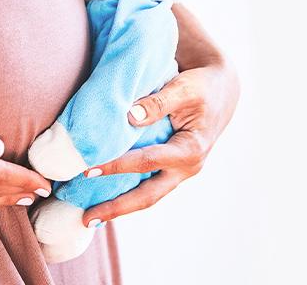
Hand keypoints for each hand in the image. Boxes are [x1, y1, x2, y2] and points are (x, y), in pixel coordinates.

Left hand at [81, 61, 238, 226]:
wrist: (220, 89)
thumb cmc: (201, 86)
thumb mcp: (184, 89)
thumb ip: (159, 102)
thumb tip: (130, 115)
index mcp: (190, 150)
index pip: (146, 161)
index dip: (116, 166)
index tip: (86, 169)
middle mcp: (185, 167)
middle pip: (148, 196)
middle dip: (116, 208)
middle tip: (86, 219)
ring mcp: (178, 171)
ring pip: (146, 195)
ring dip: (119, 205)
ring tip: (90, 216)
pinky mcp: (170, 167)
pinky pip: (146, 183)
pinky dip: (126, 189)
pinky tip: (103, 194)